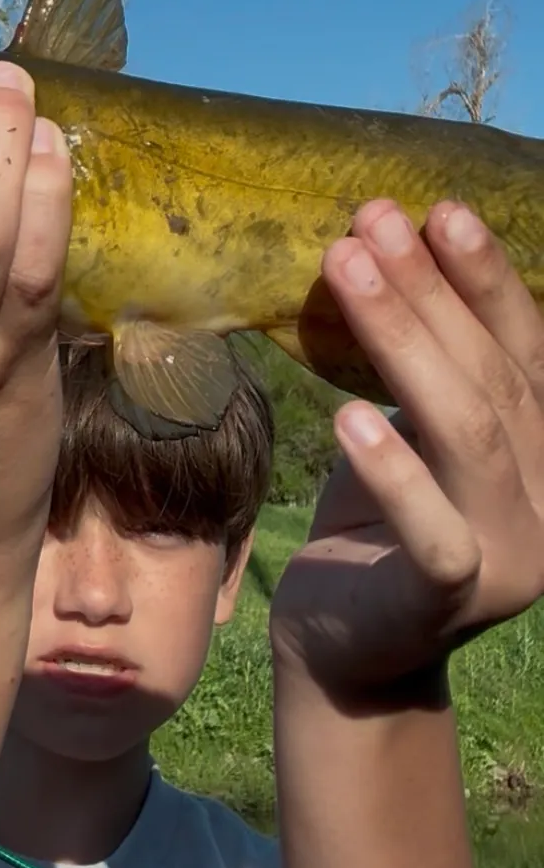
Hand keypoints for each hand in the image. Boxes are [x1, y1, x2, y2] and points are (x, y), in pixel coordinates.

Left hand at [269, 197, 543, 697]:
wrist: (344, 655)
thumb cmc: (367, 542)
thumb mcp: (400, 451)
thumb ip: (419, 388)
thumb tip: (388, 276)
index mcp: (541, 457)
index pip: (520, 355)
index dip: (484, 280)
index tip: (436, 211)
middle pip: (492, 379)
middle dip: (431, 293)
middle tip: (373, 222)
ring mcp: (513, 556)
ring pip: (469, 435)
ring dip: (407, 344)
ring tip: (350, 272)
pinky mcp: (451, 601)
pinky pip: (434, 533)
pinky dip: (393, 474)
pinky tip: (347, 417)